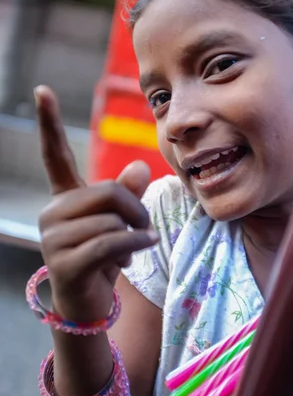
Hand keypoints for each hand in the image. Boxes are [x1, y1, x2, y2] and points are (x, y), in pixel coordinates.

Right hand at [36, 86, 157, 321]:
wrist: (89, 305)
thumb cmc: (104, 259)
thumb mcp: (118, 223)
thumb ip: (127, 194)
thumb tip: (141, 166)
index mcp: (64, 199)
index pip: (55, 156)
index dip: (50, 123)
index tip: (42, 90)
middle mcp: (52, 214)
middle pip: (107, 192)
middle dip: (136, 210)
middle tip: (144, 228)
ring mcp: (54, 239)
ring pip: (112, 220)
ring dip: (136, 235)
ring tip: (132, 249)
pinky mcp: (65, 263)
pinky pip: (111, 242)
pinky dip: (136, 244)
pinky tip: (145, 246)